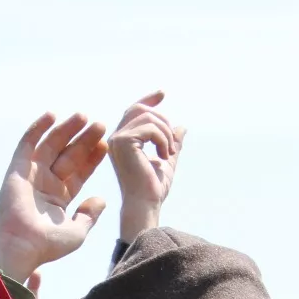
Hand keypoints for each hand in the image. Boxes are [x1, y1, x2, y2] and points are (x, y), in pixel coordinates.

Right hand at [0, 112, 106, 282]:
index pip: (80, 172)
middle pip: (68, 155)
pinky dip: (38, 128)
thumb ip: (89, 214)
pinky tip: (52, 114)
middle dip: (84, 140)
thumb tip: (102, 199)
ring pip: (51, 145)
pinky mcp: (17, 169)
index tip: (106, 144)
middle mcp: (45, 184)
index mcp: (59, 198)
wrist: (21, 246)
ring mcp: (31, 175)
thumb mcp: (77, 231)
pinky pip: (27, 143)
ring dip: (66, 129)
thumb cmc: (47, 245)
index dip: (92, 157)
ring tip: (83, 115)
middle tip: (100, 125)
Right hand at [109, 91, 185, 241]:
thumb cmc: (152, 189)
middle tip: (172, 146)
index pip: (134, 110)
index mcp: (123, 141)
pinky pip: (150, 128)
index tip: (163, 93)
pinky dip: (163, 139)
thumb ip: (172, 143)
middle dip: (162, 121)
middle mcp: (115, 138)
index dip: (149, 99)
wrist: (145, 205)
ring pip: (147, 117)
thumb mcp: (167, 160)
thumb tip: (182, 127)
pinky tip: (164, 156)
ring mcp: (117, 140)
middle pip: (140, 109)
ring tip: (169, 153)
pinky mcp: (123, 142)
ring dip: (166, 134)